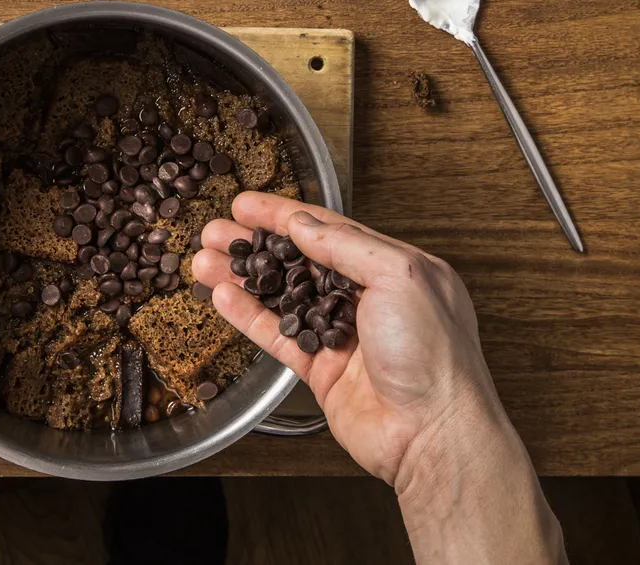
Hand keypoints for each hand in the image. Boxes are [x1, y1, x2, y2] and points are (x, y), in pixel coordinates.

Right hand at [193, 192, 501, 490]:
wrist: (432, 434)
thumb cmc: (434, 356)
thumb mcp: (401, 277)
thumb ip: (348, 245)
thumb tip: (303, 224)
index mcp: (395, 269)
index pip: (329, 231)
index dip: (284, 215)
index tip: (247, 204)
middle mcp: (367, 299)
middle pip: (298, 261)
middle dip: (255, 244)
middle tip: (216, 230)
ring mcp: (341, 334)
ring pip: (281, 297)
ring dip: (243, 277)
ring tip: (205, 260)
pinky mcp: (321, 369)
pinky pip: (277, 335)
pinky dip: (248, 315)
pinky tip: (223, 296)